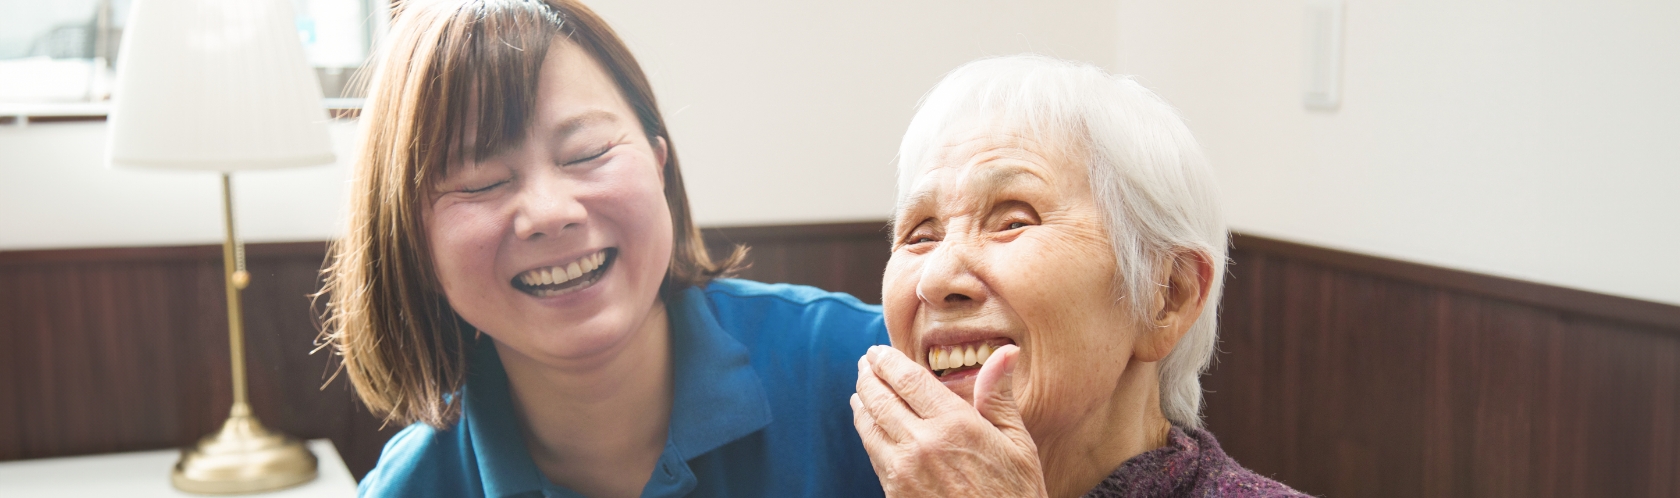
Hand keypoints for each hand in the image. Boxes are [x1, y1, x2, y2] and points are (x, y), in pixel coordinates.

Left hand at [851, 344, 1047, 497]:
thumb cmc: (1015, 494)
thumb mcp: (1017, 443)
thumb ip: (999, 396)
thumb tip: (1006, 351)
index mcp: (954, 424)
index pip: (907, 380)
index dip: (887, 361)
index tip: (878, 352)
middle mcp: (922, 445)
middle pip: (879, 399)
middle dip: (868, 377)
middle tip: (865, 364)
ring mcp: (903, 473)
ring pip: (869, 427)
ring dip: (862, 404)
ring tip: (861, 391)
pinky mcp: (895, 495)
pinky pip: (874, 456)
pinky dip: (868, 434)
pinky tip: (872, 428)